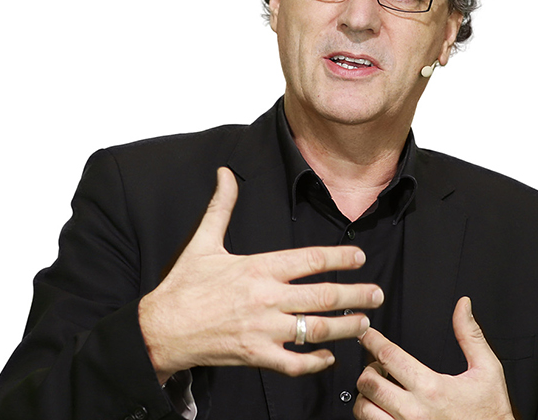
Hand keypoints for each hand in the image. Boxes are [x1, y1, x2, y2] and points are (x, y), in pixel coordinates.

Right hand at [138, 167, 383, 381]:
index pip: (311, 260)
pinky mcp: (256, 355)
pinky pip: (295, 362)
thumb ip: (222, 208)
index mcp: (258, 268)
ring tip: (364, 324)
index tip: (359, 259)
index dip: (342, 259)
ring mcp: (263, 329)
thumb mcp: (202, 242)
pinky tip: (329, 357)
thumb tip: (225, 174)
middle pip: (324, 296)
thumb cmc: (182, 287)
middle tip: (377, 295)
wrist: (161, 329)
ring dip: (346, 328)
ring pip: (317, 330)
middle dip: (357, 295)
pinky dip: (316, 362)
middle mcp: (266, 298)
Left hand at [354, 297, 513, 419]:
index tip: (366, 335)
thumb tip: (463, 307)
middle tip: (377, 365)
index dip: (372, 340)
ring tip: (378, 389)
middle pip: (369, 383)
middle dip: (368, 369)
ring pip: (364, 409)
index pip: (389, 356)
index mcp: (432, 387)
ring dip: (366, 396)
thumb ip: (470, 335)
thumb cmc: (490, 412)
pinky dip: (372, 416)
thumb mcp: (487, 369)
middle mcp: (414, 411)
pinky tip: (383, 408)